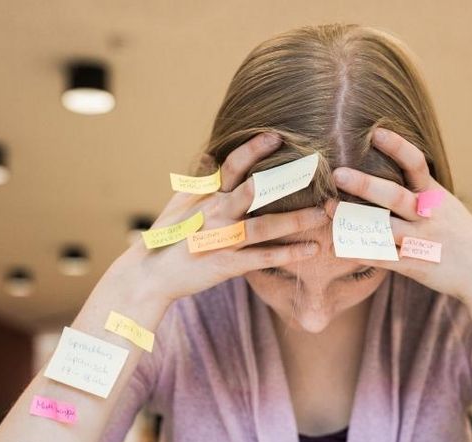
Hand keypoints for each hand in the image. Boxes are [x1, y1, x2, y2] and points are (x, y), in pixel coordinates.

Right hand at [111, 133, 327, 303]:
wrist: (150, 274)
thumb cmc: (167, 237)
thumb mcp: (180, 204)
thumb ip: (200, 181)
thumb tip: (212, 154)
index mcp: (207, 196)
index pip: (232, 166)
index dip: (253, 150)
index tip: (276, 136)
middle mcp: (217, 214)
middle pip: (254, 192)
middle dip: (284, 180)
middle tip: (312, 167)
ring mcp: (223, 240)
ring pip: (264, 227)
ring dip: (296, 220)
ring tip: (322, 213)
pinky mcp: (228, 265)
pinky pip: (263, 259)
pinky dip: (288, 254)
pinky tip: (311, 249)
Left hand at [331, 129, 471, 302]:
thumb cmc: (461, 236)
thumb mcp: (447, 206)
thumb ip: (422, 191)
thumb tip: (395, 166)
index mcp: (434, 196)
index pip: (416, 164)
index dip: (397, 147)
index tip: (376, 132)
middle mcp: (428, 215)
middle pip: (394, 196)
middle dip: (365, 185)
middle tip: (338, 173)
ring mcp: (421, 241)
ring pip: (384, 229)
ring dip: (354, 220)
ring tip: (328, 209)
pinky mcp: (414, 265)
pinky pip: (382, 258)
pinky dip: (359, 252)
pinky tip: (337, 246)